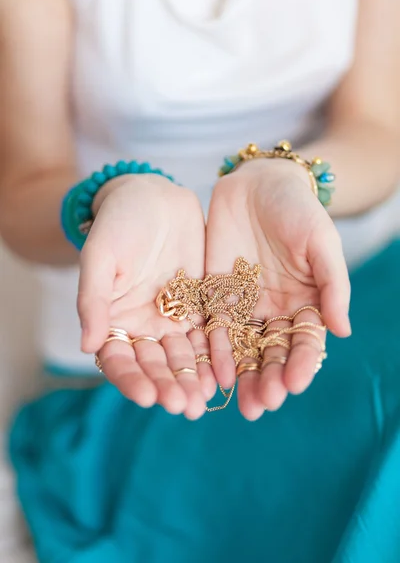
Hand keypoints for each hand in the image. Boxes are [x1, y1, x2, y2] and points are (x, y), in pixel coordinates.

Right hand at [78, 174, 215, 419]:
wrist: (153, 198)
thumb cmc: (118, 224)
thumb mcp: (100, 258)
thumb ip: (93, 300)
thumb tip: (86, 346)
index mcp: (113, 320)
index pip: (120, 359)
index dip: (132, 379)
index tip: (148, 396)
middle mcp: (143, 326)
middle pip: (155, 365)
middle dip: (169, 386)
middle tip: (185, 407)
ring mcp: (173, 318)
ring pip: (184, 356)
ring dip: (193, 379)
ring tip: (205, 400)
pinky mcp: (200, 306)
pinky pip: (209, 334)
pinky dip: (215, 354)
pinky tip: (225, 373)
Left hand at [206, 159, 350, 419]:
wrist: (258, 185)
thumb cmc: (297, 211)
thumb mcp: (321, 243)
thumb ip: (332, 285)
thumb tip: (343, 331)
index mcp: (305, 302)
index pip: (305, 342)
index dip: (302, 363)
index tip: (296, 383)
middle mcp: (274, 311)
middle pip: (272, 354)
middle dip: (269, 379)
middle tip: (264, 404)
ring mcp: (244, 306)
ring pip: (244, 349)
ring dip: (242, 376)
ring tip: (242, 402)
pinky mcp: (215, 295)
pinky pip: (215, 328)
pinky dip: (215, 351)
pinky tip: (214, 372)